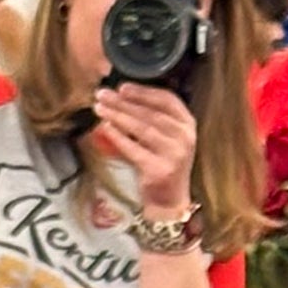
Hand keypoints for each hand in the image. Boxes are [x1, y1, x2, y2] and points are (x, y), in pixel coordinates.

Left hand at [91, 82, 200, 217]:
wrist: (168, 200)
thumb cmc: (162, 163)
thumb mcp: (165, 137)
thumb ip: (151, 117)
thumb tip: (120, 96)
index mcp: (187, 124)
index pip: (167, 100)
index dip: (143, 92)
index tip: (122, 87)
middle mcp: (185, 137)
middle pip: (150, 113)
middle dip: (123, 102)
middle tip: (102, 94)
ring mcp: (174, 154)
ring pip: (141, 128)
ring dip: (118, 116)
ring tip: (100, 108)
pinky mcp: (159, 170)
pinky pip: (133, 149)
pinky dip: (118, 137)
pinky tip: (105, 128)